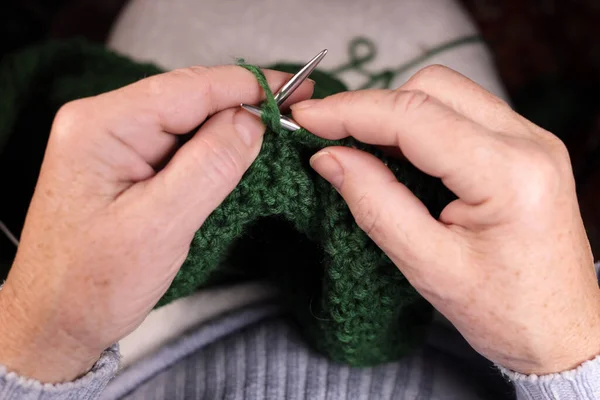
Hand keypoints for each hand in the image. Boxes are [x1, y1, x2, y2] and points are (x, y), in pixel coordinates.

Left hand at [0, 66, 312, 382]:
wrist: (56, 320)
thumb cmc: (93, 283)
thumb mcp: (159, 226)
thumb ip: (209, 166)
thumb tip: (253, 121)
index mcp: (102, 126)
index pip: (191, 88)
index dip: (249, 86)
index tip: (299, 91)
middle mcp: (105, 122)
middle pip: (191, 98)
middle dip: (244, 106)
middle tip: (294, 118)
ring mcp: (116, 141)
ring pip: (190, 120)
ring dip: (232, 130)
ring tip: (275, 139)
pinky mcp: (128, 161)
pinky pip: (181, 143)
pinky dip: (215, 150)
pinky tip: (239, 158)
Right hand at [292, 65, 599, 374]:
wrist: (562, 331)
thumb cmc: (505, 312)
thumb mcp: (428, 266)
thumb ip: (375, 203)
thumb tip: (329, 157)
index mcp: (510, 174)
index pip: (414, 116)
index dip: (351, 112)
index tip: (308, 118)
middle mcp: (529, 142)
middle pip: (433, 88)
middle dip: (374, 107)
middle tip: (334, 139)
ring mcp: (531, 140)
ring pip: (446, 94)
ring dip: (396, 115)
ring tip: (363, 151)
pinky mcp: (523, 147)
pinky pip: (461, 114)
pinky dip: (419, 127)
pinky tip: (398, 156)